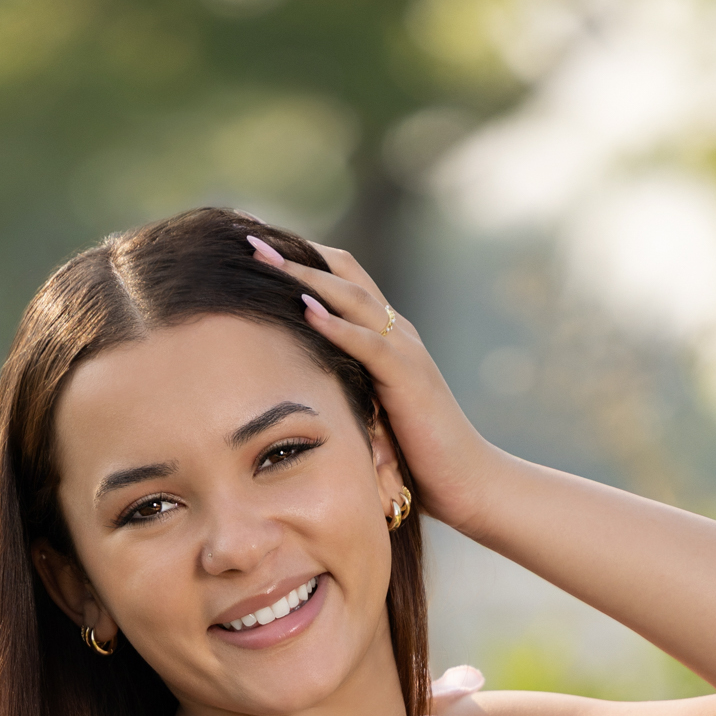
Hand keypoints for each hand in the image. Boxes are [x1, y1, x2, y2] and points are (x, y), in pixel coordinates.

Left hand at [244, 233, 502, 533]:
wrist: (467, 480)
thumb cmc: (416, 455)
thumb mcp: (369, 411)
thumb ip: (345, 387)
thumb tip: (296, 389)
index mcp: (386, 335)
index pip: (342, 279)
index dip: (302, 257)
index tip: (259, 243)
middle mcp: (397, 332)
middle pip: (343, 273)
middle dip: (295, 253)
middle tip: (248, 235)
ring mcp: (405, 351)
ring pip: (353, 299)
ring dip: (306, 277)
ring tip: (266, 260)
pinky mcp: (409, 378)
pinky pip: (369, 344)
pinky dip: (337, 325)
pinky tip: (305, 310)